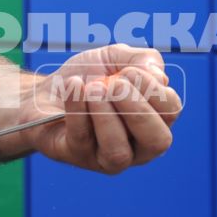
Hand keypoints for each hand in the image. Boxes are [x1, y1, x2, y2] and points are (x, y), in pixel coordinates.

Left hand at [28, 44, 181, 174]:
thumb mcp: (118, 58)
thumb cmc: (87, 77)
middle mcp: (138, 146)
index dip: (154, 89)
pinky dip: (77, 108)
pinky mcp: (77, 157)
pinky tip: (73, 87)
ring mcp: (107, 158)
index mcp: (154, 120)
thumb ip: (144, 60)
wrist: (44, 89)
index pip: (171, 112)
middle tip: (115, 85)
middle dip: (137, 109)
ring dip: (105, 113)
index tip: (129, 71)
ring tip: (92, 89)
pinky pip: (82, 139)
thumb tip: (159, 78)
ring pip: (118, 151)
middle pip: (157, 141)